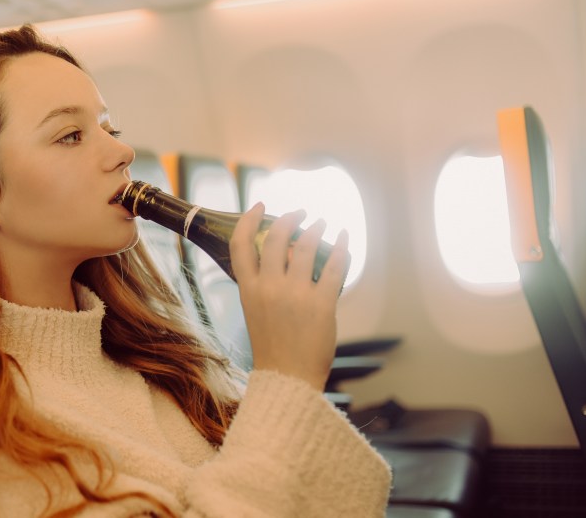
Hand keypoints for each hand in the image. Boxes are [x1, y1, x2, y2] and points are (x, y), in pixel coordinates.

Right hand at [229, 204, 349, 391]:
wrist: (288, 378)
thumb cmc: (273, 347)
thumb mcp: (256, 311)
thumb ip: (263, 285)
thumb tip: (283, 257)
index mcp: (248, 289)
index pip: (241, 245)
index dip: (249, 220)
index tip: (259, 206)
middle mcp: (270, 287)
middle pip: (276, 238)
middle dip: (290, 218)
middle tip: (301, 213)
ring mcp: (296, 294)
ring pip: (306, 247)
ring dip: (317, 229)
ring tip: (324, 223)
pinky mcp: (321, 304)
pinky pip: (334, 267)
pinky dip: (342, 249)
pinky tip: (345, 240)